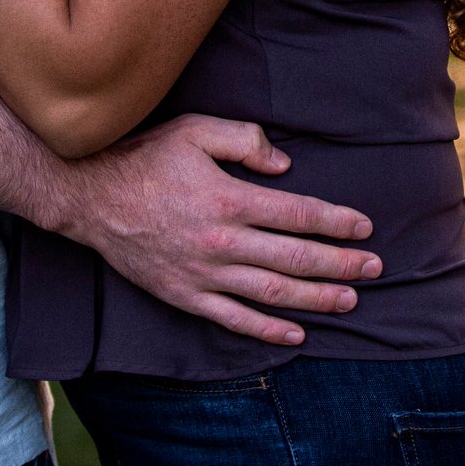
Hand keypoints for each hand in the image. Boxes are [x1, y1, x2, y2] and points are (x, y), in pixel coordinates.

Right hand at [53, 115, 381, 345]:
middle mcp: (221, 242)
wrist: (90, 197)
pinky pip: (234, 319)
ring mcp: (204, 274)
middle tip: (374, 268)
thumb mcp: (196, 130)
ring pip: (272, 292)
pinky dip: (267, 330)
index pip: (298, 214)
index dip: (337, 221)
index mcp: (228, 198)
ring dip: (316, 297)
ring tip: (349, 299)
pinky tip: (296, 334)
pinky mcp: (185, 296)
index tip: (364, 227)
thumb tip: (285, 165)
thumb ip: (245, 140)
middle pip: (295, 257)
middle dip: (341, 264)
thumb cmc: (146, 157)